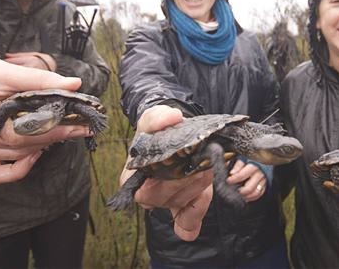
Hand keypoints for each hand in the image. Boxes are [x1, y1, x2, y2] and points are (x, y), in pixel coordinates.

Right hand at [0, 54, 90, 184]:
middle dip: (50, 137)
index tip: (73, 125)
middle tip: (78, 128)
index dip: (45, 130)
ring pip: (9, 158)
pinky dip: (17, 168)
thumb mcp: (6, 70)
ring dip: (39, 147)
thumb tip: (74, 85)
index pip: (10, 131)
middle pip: (13, 146)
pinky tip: (35, 152)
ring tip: (62, 132)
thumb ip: (39, 80)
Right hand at [119, 105, 212, 240]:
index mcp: (132, 178)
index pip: (145, 191)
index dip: (166, 180)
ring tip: (207, 166)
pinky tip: (204, 196)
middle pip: (166, 198)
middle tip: (203, 162)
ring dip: (199, 186)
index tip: (181, 161)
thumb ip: (159, 117)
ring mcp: (166, 203)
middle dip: (188, 180)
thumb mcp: (154, 117)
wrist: (172, 133)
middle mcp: (147, 195)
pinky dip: (197, 212)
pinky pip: (188, 222)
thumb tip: (172, 117)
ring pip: (183, 204)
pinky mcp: (183, 207)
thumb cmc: (158, 129)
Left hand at [227, 160, 266, 201]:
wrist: (263, 156)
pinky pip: (260, 193)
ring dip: (246, 196)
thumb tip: (232, 173)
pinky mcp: (266, 184)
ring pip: (255, 192)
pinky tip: (246, 197)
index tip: (228, 181)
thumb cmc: (251, 158)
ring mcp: (263, 180)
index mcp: (253, 165)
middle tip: (234, 191)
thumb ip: (237, 165)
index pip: (242, 175)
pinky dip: (252, 197)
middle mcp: (259, 173)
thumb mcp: (243, 158)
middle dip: (240, 191)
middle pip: (249, 187)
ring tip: (239, 195)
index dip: (234, 179)